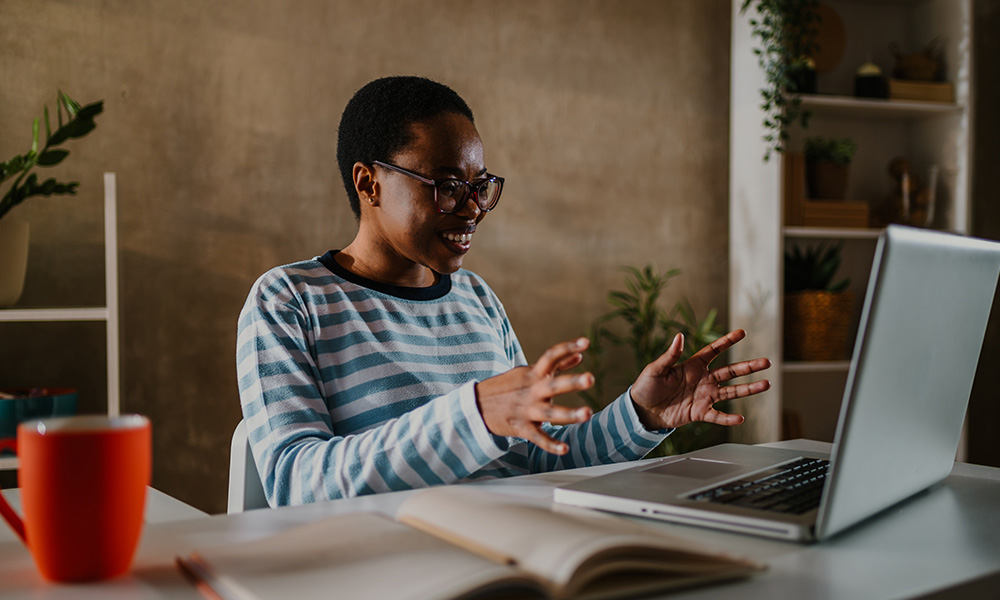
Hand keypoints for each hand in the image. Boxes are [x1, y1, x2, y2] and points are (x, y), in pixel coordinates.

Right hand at [475, 338, 594, 454]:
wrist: (476, 406)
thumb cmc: (508, 387)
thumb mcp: (528, 372)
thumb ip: (558, 365)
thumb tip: (580, 356)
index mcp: (533, 374)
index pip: (551, 357)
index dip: (568, 348)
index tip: (586, 342)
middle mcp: (531, 391)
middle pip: (553, 385)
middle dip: (572, 382)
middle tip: (590, 378)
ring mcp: (525, 410)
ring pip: (550, 413)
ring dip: (569, 414)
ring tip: (587, 414)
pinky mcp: (520, 428)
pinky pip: (537, 437)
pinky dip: (550, 444)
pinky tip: (564, 449)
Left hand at [629, 329, 770, 430]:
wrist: (642, 410)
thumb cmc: (647, 387)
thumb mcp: (656, 369)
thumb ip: (670, 355)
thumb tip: (679, 336)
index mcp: (693, 365)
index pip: (714, 350)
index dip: (727, 341)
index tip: (742, 332)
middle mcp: (703, 379)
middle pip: (730, 371)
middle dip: (749, 366)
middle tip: (766, 362)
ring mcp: (704, 396)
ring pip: (731, 391)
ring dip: (749, 389)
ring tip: (766, 384)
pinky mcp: (700, 412)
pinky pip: (717, 416)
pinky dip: (728, 418)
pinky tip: (740, 418)